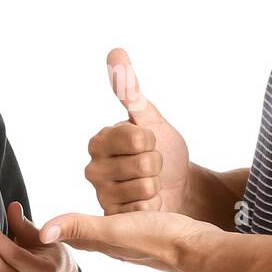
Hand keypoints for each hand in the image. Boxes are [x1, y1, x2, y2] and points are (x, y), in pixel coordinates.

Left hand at [37, 207, 219, 271]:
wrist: (198, 250)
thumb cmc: (157, 239)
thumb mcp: (114, 229)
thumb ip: (80, 226)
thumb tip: (42, 232)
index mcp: (100, 244)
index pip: (64, 238)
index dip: (44, 231)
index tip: (26, 225)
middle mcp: (112, 246)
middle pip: (78, 239)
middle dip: (60, 232)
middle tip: (40, 224)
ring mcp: (131, 244)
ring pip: (98, 235)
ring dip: (83, 228)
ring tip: (71, 224)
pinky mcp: (149, 236)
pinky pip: (120, 229)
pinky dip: (110, 222)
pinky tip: (117, 218)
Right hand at [86, 47, 190, 213]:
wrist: (177, 187)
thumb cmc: (163, 150)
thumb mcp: (150, 118)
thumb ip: (130, 89)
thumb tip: (116, 52)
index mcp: (99, 140)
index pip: (135, 136)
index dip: (152, 140)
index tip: (149, 142)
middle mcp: (93, 167)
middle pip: (143, 163)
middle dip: (157, 164)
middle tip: (152, 167)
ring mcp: (102, 195)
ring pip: (145, 187)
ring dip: (157, 186)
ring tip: (151, 184)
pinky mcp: (113, 219)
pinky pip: (144, 209)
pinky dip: (154, 206)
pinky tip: (150, 204)